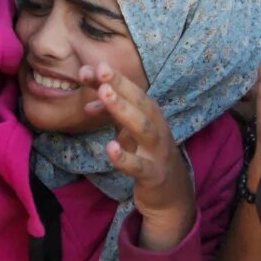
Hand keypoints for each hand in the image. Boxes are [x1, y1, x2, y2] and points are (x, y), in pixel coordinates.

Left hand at [81, 62, 195, 250]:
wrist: (172, 195)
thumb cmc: (148, 156)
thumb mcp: (130, 133)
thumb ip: (112, 116)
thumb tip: (88, 102)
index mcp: (152, 116)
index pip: (134, 93)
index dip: (117, 79)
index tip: (97, 65)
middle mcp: (158, 129)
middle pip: (141, 103)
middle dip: (121, 85)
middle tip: (101, 70)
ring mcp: (157, 152)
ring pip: (143, 128)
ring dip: (124, 110)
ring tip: (105, 95)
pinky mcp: (154, 176)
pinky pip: (139, 166)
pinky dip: (125, 158)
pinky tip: (111, 148)